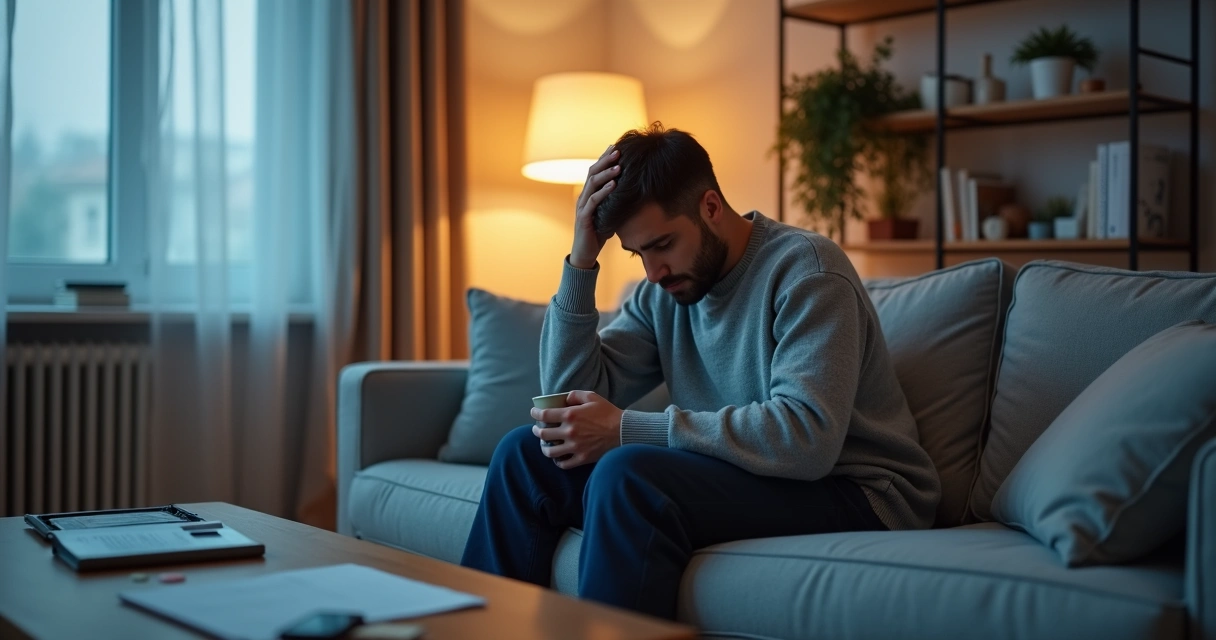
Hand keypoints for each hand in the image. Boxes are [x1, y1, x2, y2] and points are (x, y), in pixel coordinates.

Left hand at [530, 391, 623, 468]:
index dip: (535, 413)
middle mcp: (569, 432)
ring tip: (545, 445)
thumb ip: (575, 395)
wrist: (623, 431)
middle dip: (536, 431)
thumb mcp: (592, 397)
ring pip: (550, 451)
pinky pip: (563, 464)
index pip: (544, 415)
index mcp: (570, 415)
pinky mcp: (581, 458)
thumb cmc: (608, 413)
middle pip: (543, 434)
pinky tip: (558, 458)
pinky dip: (558, 461)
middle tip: (536, 429)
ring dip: (544, 448)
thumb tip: (564, 399)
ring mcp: (574, 447)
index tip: (533, 413)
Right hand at [570, 146, 619, 268]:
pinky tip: (614, 185)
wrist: (585, 254)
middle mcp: (583, 197)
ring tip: (618, 165)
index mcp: (588, 195)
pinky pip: (594, 201)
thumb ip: (614, 203)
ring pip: (592, 184)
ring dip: (606, 173)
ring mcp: (582, 207)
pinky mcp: (584, 218)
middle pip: (592, 173)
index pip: (595, 172)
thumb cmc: (597, 234)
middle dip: (605, 160)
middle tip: (618, 150)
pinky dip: (604, 191)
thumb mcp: (608, 214)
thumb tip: (632, 194)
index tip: (616, 147)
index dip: (604, 159)